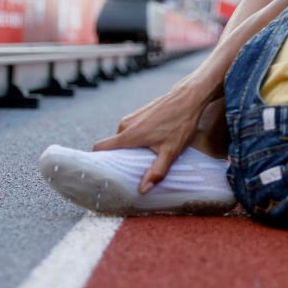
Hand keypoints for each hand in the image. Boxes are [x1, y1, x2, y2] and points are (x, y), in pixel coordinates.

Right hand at [91, 81, 206, 193]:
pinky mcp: (138, 114)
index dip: (98, 161)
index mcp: (129, 134)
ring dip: (130, 149)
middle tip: (131, 172)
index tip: (102, 174)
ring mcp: (131, 118)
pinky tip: (150, 145)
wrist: (189, 98)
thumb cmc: (180, 123)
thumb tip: (143, 190)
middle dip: (120, 159)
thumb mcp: (171, 151)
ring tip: (144, 159)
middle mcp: (125, 125)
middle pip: (113, 147)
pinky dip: (136, 140)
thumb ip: (157, 171)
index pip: (100, 147)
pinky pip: (130, 131)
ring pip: (122, 139)